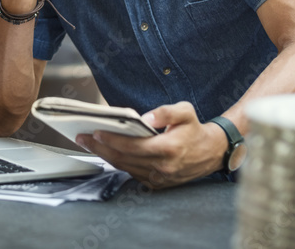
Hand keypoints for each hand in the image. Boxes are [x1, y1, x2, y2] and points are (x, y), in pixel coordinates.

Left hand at [75, 101, 226, 188]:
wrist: (211, 152)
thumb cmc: (195, 129)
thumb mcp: (185, 111)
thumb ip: (166, 112)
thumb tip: (145, 117)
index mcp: (168, 148)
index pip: (133, 146)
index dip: (112, 140)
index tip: (96, 132)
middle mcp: (163, 166)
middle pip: (124, 158)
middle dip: (100, 148)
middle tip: (83, 139)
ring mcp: (160, 178)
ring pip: (126, 168)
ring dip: (105, 156)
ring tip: (90, 144)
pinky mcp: (159, 184)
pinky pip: (133, 174)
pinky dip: (118, 163)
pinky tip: (107, 153)